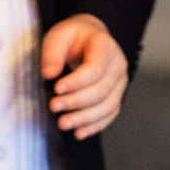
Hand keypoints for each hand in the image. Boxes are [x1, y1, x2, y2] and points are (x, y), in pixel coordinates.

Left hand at [41, 14, 129, 138]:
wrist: (89, 37)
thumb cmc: (73, 37)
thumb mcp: (59, 36)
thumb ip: (53, 53)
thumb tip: (49, 75)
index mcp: (105, 46)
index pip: (95, 69)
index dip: (76, 82)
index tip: (56, 89)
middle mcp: (118, 64)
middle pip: (102, 90)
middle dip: (76, 102)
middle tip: (53, 107)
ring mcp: (120, 82)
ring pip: (108, 105)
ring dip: (85, 118)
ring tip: (62, 124)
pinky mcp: (117, 95)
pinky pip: (110, 114)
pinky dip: (95, 126)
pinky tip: (79, 133)